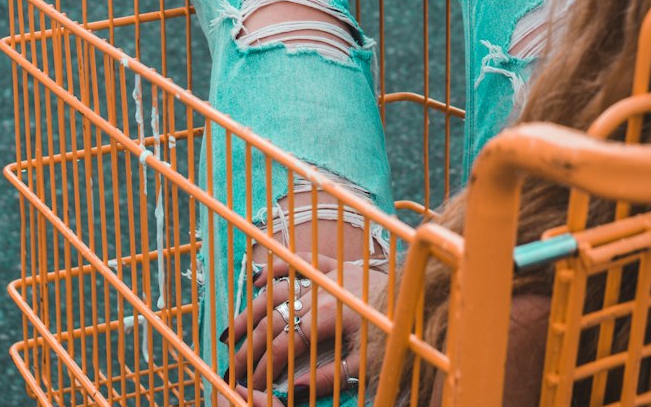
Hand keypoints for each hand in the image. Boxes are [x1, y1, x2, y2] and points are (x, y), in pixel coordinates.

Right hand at [225, 256, 387, 397]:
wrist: (418, 295)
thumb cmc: (393, 332)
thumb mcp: (364, 364)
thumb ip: (327, 377)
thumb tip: (291, 390)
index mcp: (326, 317)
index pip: (283, 344)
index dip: (263, 366)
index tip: (249, 385)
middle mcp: (319, 291)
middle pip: (273, 319)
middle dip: (250, 347)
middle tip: (232, 368)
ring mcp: (325, 274)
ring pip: (277, 290)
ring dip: (251, 311)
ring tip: (232, 332)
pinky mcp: (335, 264)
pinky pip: (300, 260)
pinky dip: (277, 266)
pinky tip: (259, 278)